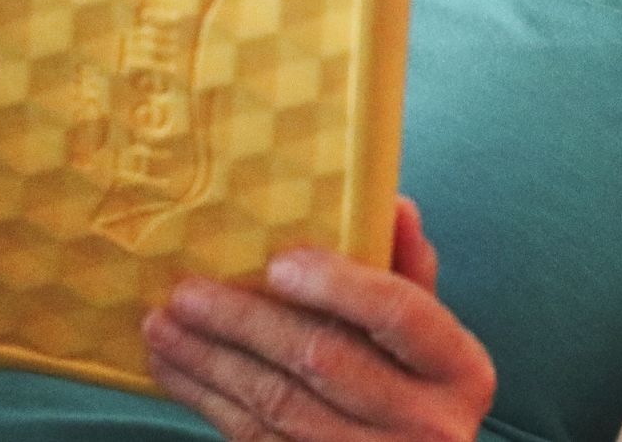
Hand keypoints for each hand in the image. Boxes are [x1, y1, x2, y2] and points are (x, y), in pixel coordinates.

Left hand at [145, 197, 497, 440]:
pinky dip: (208, 401)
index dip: (338, 286)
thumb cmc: (417, 392)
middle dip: (246, 322)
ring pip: (277, 403)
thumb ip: (410, 274)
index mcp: (459, 369)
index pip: (399, 313)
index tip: (279, 264)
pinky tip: (177, 371)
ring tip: (163, 326)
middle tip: (188, 292)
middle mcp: (426, 424)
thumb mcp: (431, 340)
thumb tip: (391, 203)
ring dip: (210, 361)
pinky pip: (255, 437)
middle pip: (323, 359)